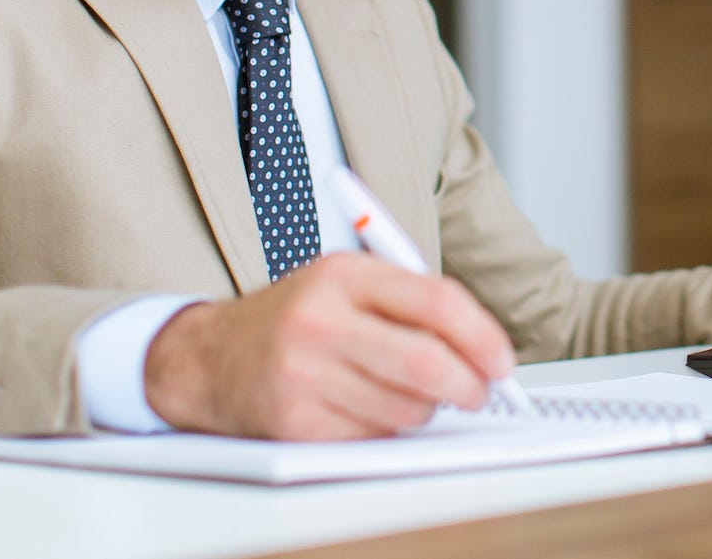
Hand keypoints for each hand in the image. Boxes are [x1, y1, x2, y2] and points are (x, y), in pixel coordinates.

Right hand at [141, 252, 517, 439]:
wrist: (208, 358)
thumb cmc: (296, 318)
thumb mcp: (346, 282)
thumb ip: (414, 301)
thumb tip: (486, 348)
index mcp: (343, 275)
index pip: (435, 302)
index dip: (482, 336)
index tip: (502, 360)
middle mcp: (320, 322)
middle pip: (427, 364)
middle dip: (470, 385)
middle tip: (480, 391)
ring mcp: (303, 375)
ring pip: (407, 409)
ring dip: (425, 409)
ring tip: (404, 392)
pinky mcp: (295, 424)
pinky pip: (374, 437)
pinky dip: (386, 429)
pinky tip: (364, 407)